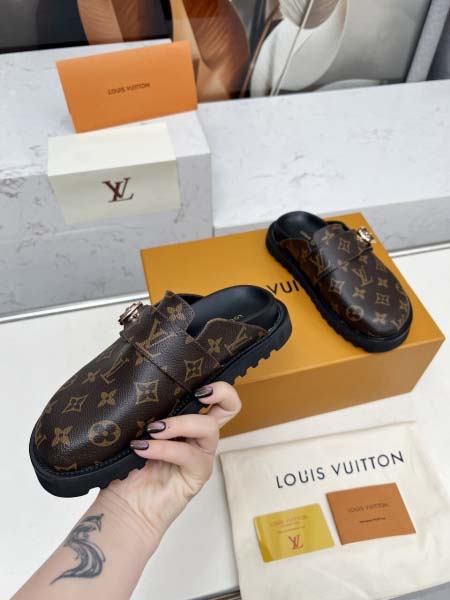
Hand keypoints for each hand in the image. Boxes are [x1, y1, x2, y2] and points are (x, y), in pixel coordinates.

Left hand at [98, 382, 240, 544]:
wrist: (122, 510)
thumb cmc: (126, 469)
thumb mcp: (135, 433)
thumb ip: (146, 415)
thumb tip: (140, 389)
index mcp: (186, 420)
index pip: (213, 397)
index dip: (216, 386)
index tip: (196, 384)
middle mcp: (198, 435)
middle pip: (230, 407)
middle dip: (221, 392)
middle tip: (198, 394)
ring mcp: (200, 455)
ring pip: (208, 427)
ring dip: (179, 424)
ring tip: (153, 430)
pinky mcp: (197, 475)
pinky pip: (188, 454)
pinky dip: (164, 448)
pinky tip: (142, 448)